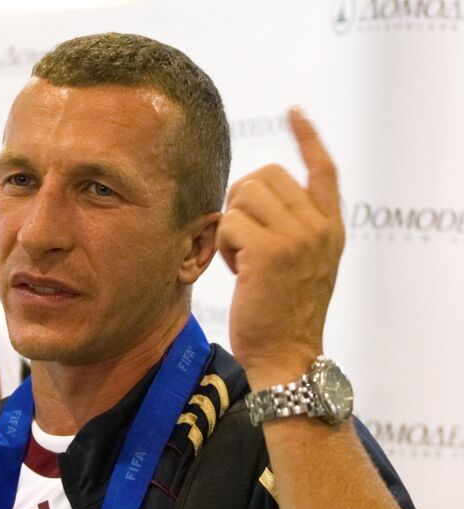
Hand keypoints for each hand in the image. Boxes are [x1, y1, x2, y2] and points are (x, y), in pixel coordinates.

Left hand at [217, 107, 344, 386]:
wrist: (285, 353)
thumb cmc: (280, 313)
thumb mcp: (299, 263)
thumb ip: (291, 227)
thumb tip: (253, 193)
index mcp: (330, 226)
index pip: (323, 168)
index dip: (307, 137)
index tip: (293, 111)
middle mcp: (319, 225)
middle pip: (265, 174)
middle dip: (241, 199)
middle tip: (241, 238)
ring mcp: (297, 236)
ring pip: (243, 196)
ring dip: (231, 225)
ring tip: (242, 259)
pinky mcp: (269, 251)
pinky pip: (228, 223)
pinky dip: (222, 246)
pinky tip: (236, 271)